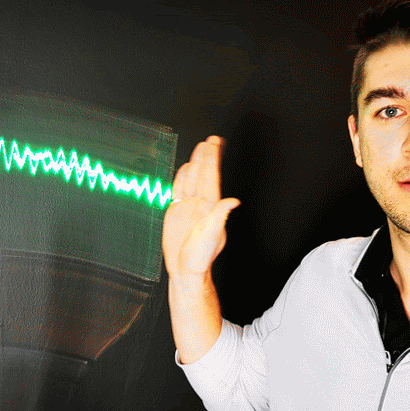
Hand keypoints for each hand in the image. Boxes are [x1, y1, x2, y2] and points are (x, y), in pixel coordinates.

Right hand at [163, 136, 240, 279]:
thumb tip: (233, 201)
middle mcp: (200, 204)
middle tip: (211, 140)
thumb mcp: (212, 237)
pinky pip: (179, 190)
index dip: (213, 160)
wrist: (185, 270)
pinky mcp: (176, 212)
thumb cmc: (200, 258)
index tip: (215, 144)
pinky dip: (182, 178)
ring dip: (196, 163)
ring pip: (192, 179)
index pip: (211, 177)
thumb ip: (220, 217)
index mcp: (209, 207)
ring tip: (201, 149)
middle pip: (203, 174)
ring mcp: (188, 207)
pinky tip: (185, 169)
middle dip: (207, 156)